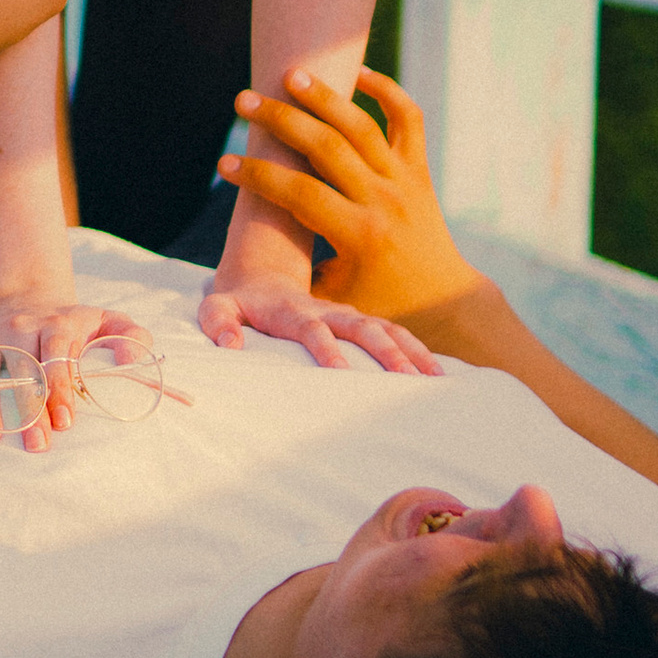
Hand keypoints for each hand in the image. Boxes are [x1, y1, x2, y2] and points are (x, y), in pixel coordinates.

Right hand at [0, 291, 145, 452]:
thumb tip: (134, 359)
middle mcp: (14, 331)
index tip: (67, 422)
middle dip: (27, 408)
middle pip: (18, 369)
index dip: (60, 388)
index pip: (55, 356)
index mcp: (53, 325)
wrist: (28, 301)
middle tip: (37, 445)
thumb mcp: (108, 321)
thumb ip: (130, 337)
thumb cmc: (75, 325)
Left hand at [195, 234, 441, 376]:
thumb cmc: (239, 303)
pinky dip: (416, 350)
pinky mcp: (361, 322)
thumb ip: (218, 322)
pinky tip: (439, 374)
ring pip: (386, 329)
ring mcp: (348, 315)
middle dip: (386, 351)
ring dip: (411, 351)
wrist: (262, 278)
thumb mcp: (218, 307)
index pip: (311, 328)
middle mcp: (327, 310)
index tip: (340, 371)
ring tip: (436, 379)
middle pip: (362, 327)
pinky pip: (394, 333)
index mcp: (293, 309)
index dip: (325, 347)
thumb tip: (230, 344)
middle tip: (408, 379)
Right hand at [221, 62, 483, 331]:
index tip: (223, 164)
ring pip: (363, 126)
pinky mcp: (419, 169)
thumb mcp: (332, 298)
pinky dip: (386, 90)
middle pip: (328, 148)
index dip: (259, 177)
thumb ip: (294, 274)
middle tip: (243, 101)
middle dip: (281, 121)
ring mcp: (405, 181)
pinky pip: (408, 119)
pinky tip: (358, 72)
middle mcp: (385, 202)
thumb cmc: (377, 304)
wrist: (444, 301)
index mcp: (360, 236)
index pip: (302, 195)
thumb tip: (242, 256)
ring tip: (290, 74)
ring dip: (325, 97)